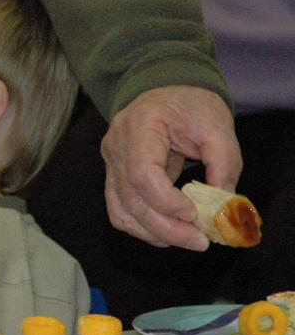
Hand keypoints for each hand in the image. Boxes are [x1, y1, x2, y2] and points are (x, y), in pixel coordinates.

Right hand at [100, 86, 240, 249]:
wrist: (166, 93)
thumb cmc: (191, 106)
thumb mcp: (217, 126)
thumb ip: (224, 164)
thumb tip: (224, 207)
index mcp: (140, 125)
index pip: (141, 172)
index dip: (166, 200)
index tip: (195, 214)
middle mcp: (116, 146)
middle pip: (130, 198)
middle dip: (166, 227)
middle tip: (200, 241)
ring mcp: (110, 163)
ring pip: (121, 211)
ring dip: (153, 232)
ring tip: (187, 238)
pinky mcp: (114, 177)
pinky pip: (120, 211)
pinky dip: (143, 227)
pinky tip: (168, 231)